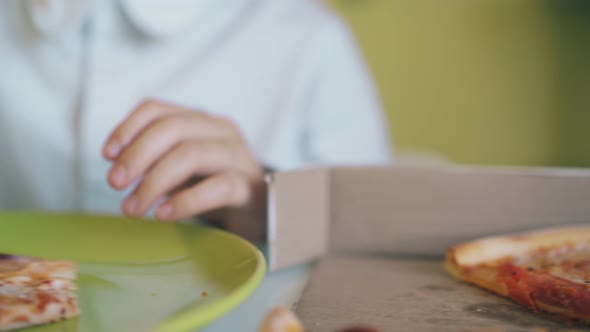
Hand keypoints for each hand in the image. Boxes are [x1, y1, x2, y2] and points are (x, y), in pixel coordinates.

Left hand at [102, 99, 266, 240]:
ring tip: (133, 208)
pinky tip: (164, 214)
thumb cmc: (215, 186)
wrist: (264, 209)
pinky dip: (185, 201)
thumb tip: (118, 167)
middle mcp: (221, 130)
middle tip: (114, 184)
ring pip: (191, 154)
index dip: (126, 128)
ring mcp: (239, 156)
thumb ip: (158, 160)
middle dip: (137, 155)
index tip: (106, 156)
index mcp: (200, 120)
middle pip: (173, 128)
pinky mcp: (250, 186)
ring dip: (154, 182)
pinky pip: (217, 187)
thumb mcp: (184, 167)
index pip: (157, 108)